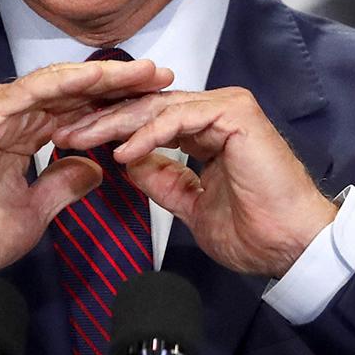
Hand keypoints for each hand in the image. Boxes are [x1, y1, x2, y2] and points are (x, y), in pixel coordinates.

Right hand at [0, 58, 175, 286]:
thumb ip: (63, 183)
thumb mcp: (35, 210)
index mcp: (19, 133)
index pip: (75, 109)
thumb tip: (94, 169)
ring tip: (145, 73)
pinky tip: (102, 79)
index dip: (115, 103)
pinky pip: (35, 91)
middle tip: (162, 75)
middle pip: (73, 90)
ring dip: (104, 76)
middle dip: (120, 82)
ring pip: (60, 83)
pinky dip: (70, 83)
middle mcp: (10, 114)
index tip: (154, 102)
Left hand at [54, 87, 336, 277]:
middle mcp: (215, 112)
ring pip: (157, 107)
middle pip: (146, 107)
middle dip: (100, 120)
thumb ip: (163, 180)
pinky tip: (121, 150)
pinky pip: (179, 118)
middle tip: (62, 131)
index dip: (108, 130)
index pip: (147, 120)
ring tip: (80, 137)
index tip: (71, 143)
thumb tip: (129, 164)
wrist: (292, 247)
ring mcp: (226, 108)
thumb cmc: (254, 232)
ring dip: (114, 123)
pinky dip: (147, 134)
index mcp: (207, 131)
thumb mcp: (191, 205)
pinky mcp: (234, 113)